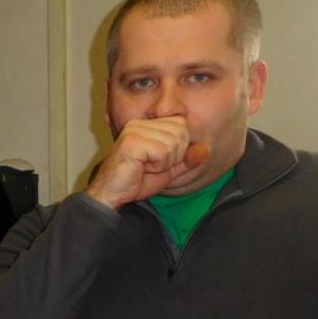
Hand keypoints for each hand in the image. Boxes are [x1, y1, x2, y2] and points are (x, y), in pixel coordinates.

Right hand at [86, 116, 210, 209]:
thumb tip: (205, 149)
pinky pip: (163, 151)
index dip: (178, 148)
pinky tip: (142, 169)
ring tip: (146, 167)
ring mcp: (134, 131)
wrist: (112, 195)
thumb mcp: (168, 170)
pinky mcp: (132, 142)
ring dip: (165, 162)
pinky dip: (158, 165)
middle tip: (153, 166)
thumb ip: (186, 159)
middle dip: (173, 155)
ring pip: (173, 142)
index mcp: (146, 124)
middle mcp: (139, 123)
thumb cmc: (135, 182)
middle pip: (180, 131)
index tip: (159, 161)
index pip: (181, 124)